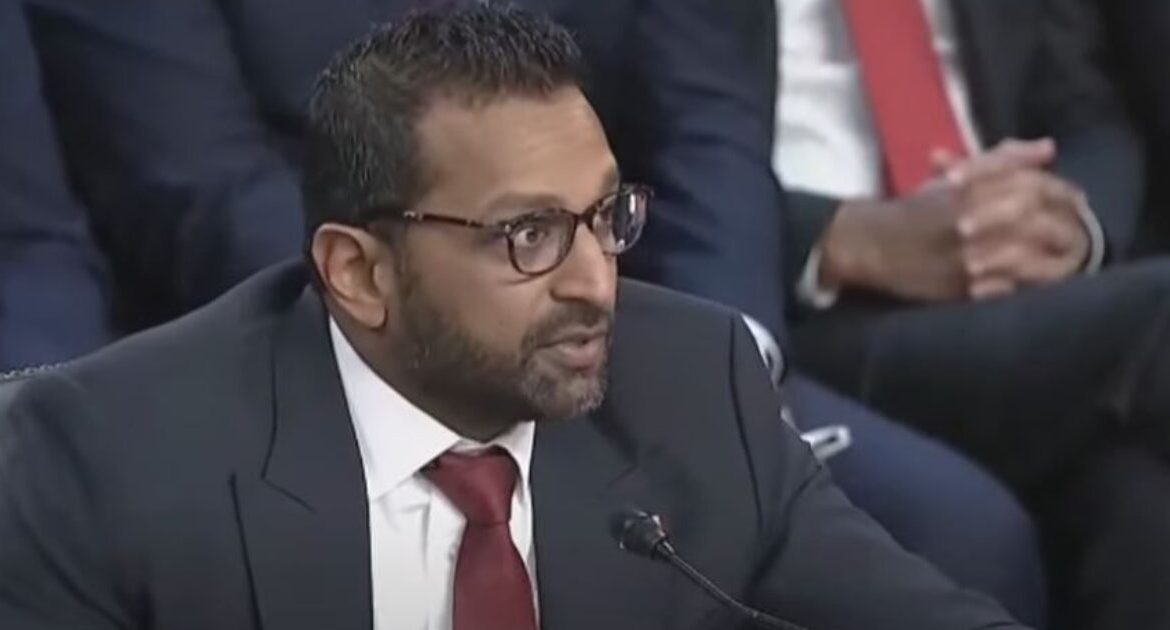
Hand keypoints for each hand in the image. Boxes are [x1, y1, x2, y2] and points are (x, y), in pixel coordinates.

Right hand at [819, 138, 1088, 301]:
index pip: (1029, 184)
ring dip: (1051, 258)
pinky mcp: (958, 289)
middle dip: (1063, 224)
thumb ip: (1002, 159)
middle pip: (1032, 218)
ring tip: (1064, 259)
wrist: (869, 244)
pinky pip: (1006, 288)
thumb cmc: (915, 208)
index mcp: (967, 189)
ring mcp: (964, 258)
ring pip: (1026, 256)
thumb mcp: (955, 177)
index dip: (1060, 190)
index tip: (1076, 199)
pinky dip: (1025, 284)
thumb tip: (1048, 148)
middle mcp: (968, 221)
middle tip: (1076, 231)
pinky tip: (1033, 280)